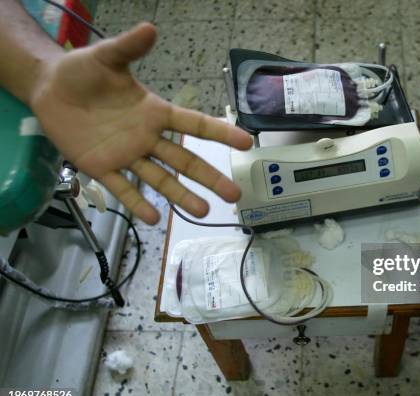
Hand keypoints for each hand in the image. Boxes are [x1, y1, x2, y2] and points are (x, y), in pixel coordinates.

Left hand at [29, 23, 251, 223]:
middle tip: (234, 193)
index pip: (194, 124)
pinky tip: (152, 219)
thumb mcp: (106, 57)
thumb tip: (150, 28)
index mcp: (154, 112)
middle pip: (185, 160)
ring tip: (202, 211)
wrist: (49, 89)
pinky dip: (137, 202)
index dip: (220, 133)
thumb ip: (129, 47)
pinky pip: (122, 187)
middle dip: (209, 177)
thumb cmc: (82, 72)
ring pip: (160, 179)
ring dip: (181, 196)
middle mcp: (147, 138)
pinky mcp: (101, 167)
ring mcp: (126, 155)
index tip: (245, 142)